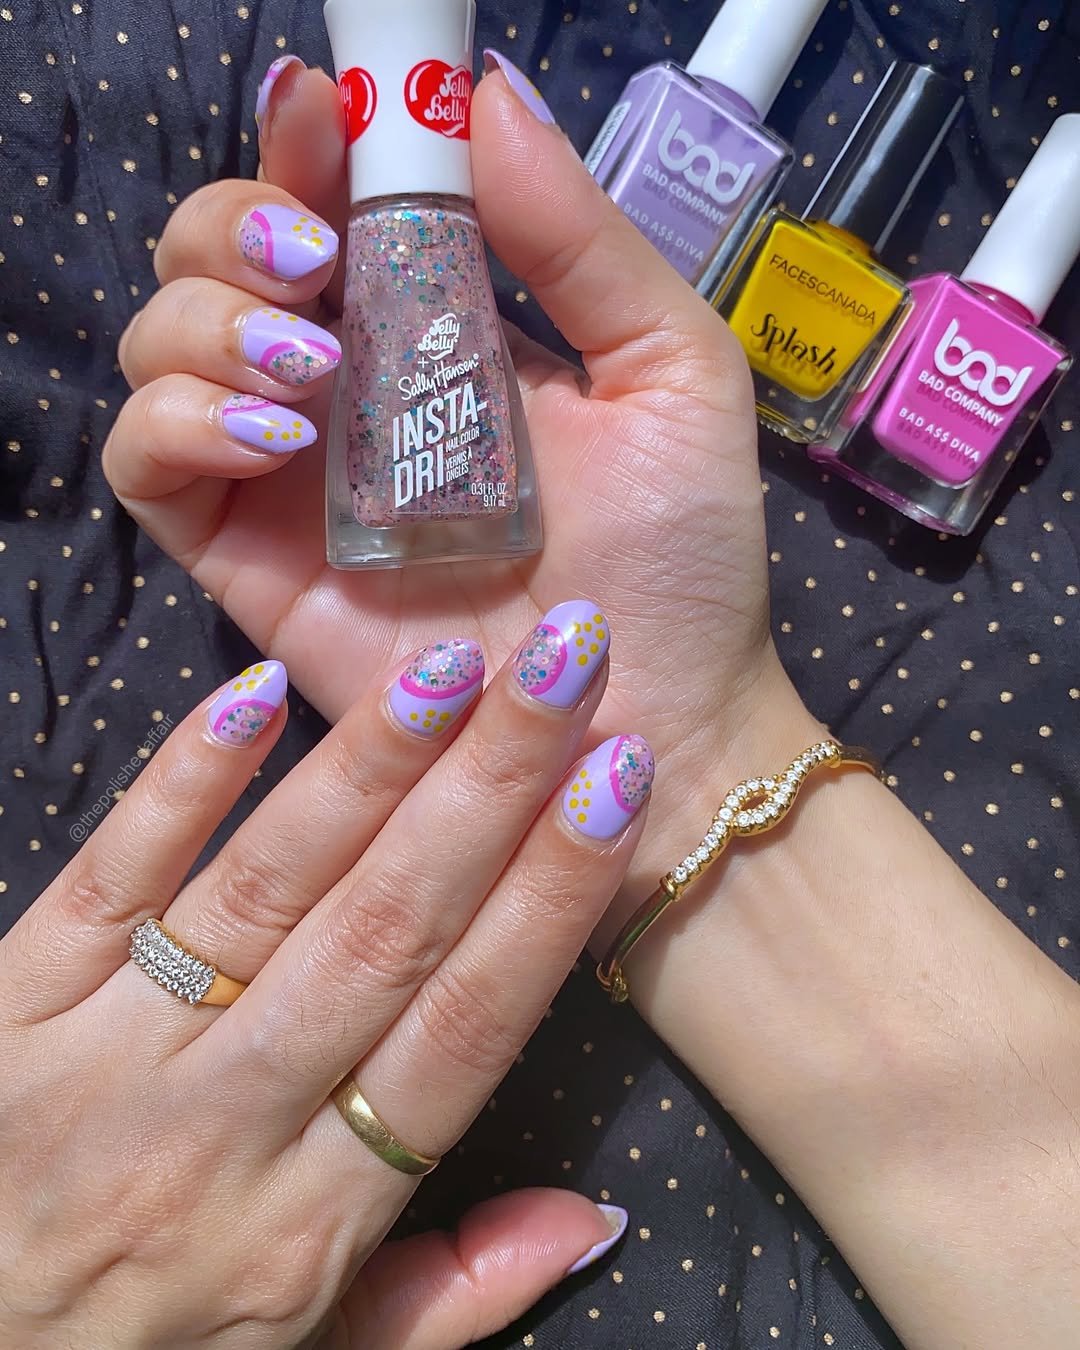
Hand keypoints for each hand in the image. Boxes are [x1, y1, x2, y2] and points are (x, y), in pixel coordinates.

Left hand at [0, 619, 649, 1346]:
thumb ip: (457, 1296)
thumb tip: (599, 1214)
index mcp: (310, 1220)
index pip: (462, 1032)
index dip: (547, 900)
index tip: (615, 784)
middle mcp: (220, 1123)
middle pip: (384, 930)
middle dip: (489, 786)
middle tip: (567, 663)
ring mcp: (107, 1051)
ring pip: (265, 886)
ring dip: (368, 765)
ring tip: (452, 664)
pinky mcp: (14, 1000)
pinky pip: (108, 877)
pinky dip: (182, 783)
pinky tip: (256, 692)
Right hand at [103, 57, 816, 933]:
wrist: (648, 717)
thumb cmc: (679, 556)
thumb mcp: (669, 372)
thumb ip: (581, 242)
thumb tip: (487, 98)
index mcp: (437, 326)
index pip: (331, 203)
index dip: (307, 142)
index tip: (330, 111)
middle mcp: (347, 387)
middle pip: (216, 257)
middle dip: (236, 223)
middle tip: (313, 252)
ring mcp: (289, 474)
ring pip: (161, 344)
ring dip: (207, 319)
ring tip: (310, 359)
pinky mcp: (250, 560)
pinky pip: (148, 465)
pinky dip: (174, 422)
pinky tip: (267, 432)